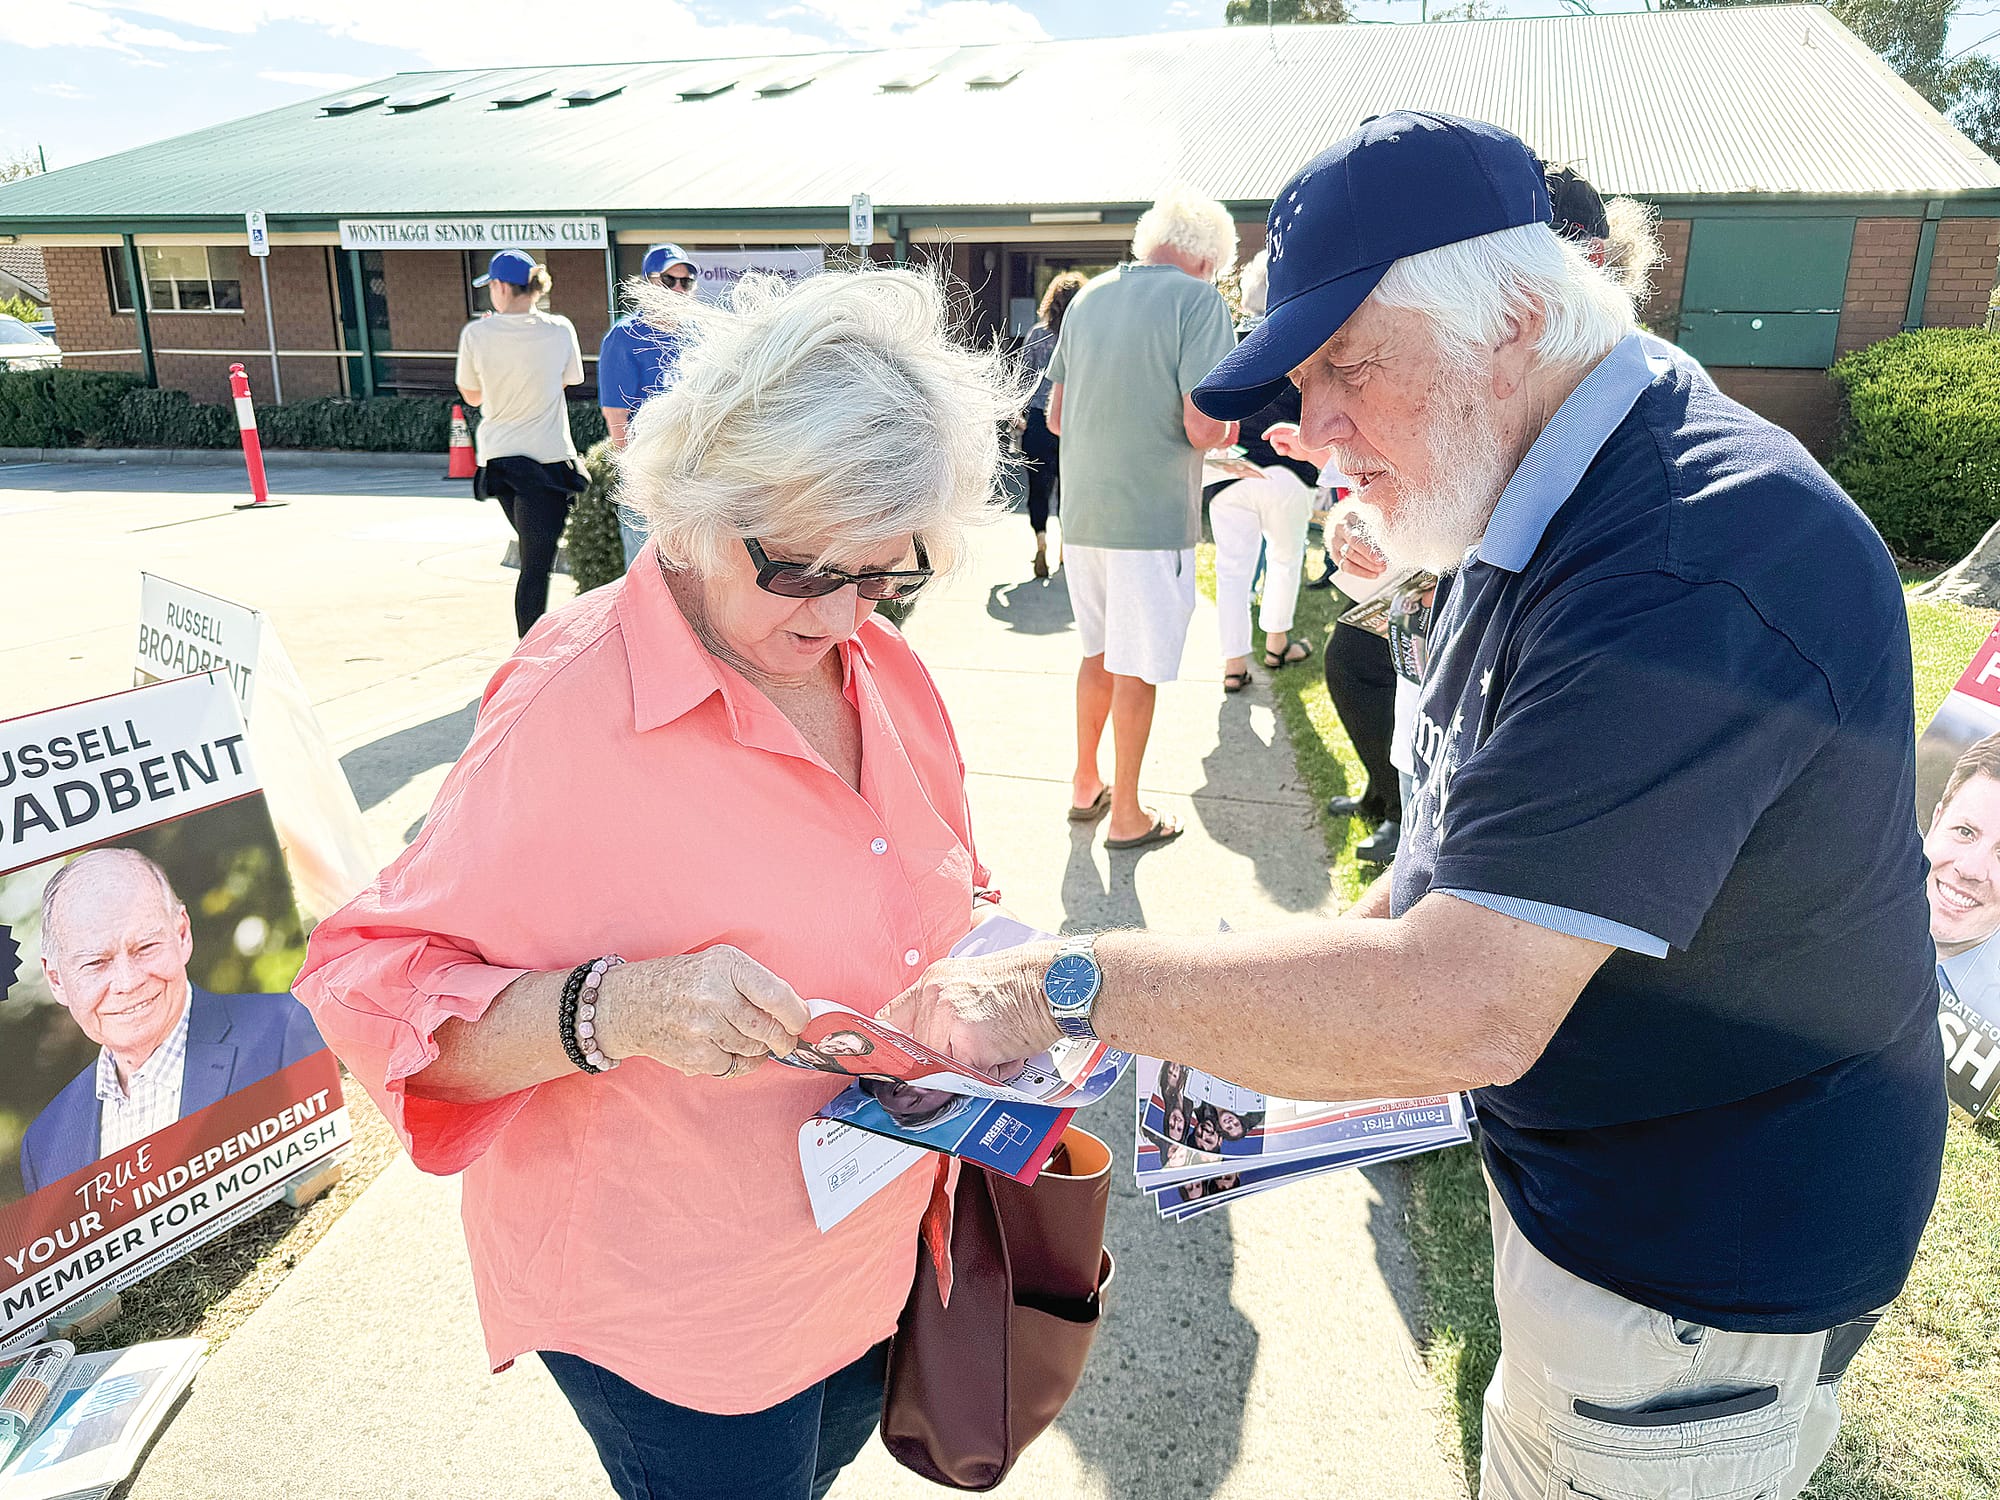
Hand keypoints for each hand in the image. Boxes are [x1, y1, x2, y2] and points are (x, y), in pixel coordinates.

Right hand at [596, 946, 808, 1079]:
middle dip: (783, 1038)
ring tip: (746, 1037)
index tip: (801, 1022)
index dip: (797, 1014)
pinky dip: (740, 1062)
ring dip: (759, 1049)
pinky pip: (735, 1066)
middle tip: (785, 1040)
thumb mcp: (716, 964)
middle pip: (769, 1027)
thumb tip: (795, 1012)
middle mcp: (714, 994)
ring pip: (754, 1048)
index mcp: (725, 965)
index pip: (776, 995)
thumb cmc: (680, 982)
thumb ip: (754, 983)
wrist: (628, 1003)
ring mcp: (703, 1026)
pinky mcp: (695, 1054)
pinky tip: (729, 1049)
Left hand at [879, 943, 1061, 1075]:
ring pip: (942, 1067)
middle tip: (975, 1054)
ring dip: (971, 1069)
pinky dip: (991, 1074)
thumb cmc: (1030, 984)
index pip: (890, 1019)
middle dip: (944, 1062)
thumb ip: (949, 1009)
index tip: (894, 1061)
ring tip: (998, 1047)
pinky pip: (969, 1077)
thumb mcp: (976, 984)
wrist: (1060, 983)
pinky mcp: (967, 1043)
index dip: (893, 1045)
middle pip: (916, 1051)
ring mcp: (946, 1019)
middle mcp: (933, 995)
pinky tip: (1009, 1053)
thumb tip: (935, 1046)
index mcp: (934, 980)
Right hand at [1263, 421, 1315, 460]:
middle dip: (1275, 443)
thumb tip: (1272, 438)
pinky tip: (1286, 453)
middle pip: (1274, 436)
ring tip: (1286, 451)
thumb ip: (1281, 437)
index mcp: (1289, 429)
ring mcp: (1285, 441)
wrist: (1310, 453)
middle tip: (1281, 448)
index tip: (1264, 437)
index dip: (1269, 432)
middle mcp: (1286, 434)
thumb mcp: (1291, 439)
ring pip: (1275, 444)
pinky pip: (1277, 449)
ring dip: (1278, 448)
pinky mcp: (1285, 447)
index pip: (1277, 428)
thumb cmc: (1303, 444)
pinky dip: (1280, 452)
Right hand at [1330, 518, 1387, 580]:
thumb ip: (1381, 522)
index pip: (1359, 532)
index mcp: (1350, 516)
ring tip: (1380, 570)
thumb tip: (1395, 535)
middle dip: (1369, 557)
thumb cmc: (1363, 519)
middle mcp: (1340, 529)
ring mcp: (1335, 542)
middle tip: (1382, 565)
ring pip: (1348, 558)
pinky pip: (1345, 567)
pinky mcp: (1335, 555)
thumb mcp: (1371, 514)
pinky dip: (1360, 572)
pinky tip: (1372, 575)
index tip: (1381, 555)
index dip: (1370, 546)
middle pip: (1353, 545)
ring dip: (1365, 566)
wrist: (1344, 522)